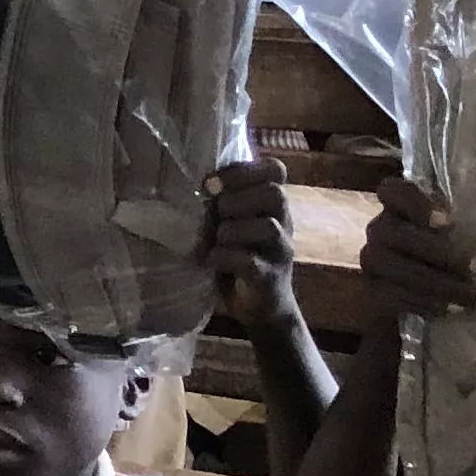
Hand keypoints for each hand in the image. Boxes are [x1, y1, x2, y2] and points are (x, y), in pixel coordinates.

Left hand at [199, 156, 299, 332]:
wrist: (262, 305)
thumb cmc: (240, 255)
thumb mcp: (233, 222)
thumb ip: (224, 200)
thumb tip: (192, 178)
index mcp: (272, 206)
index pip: (276, 170)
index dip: (243, 170)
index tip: (212, 181)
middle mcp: (284, 224)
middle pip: (275, 194)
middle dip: (237, 198)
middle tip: (215, 211)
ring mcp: (280, 252)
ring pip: (268, 227)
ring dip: (231, 229)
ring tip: (216, 238)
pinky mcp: (269, 278)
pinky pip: (250, 262)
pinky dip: (224, 257)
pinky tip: (210, 259)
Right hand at [359, 176, 475, 321]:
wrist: (425, 294)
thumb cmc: (451, 254)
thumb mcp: (458, 233)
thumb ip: (464, 224)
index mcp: (399, 206)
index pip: (392, 191)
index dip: (416, 204)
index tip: (450, 223)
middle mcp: (379, 229)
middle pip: (392, 232)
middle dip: (436, 251)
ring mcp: (371, 260)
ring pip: (390, 265)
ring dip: (436, 282)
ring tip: (474, 296)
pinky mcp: (371, 290)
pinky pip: (390, 296)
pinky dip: (425, 303)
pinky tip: (455, 310)